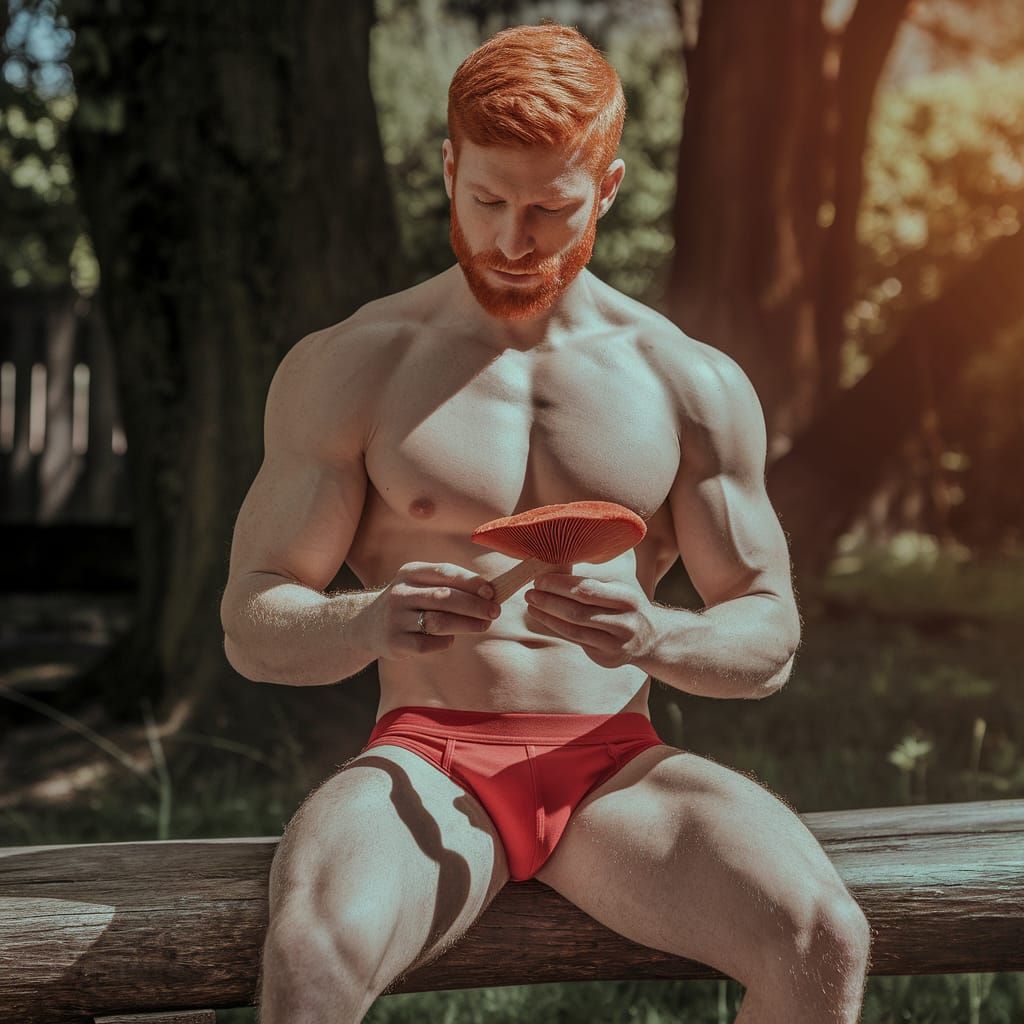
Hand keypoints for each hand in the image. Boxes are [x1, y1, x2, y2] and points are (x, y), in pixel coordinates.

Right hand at [357, 562, 500, 660]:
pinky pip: (427, 644)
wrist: (366, 625)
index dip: (471, 582)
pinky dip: (445, 642)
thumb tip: (489, 593)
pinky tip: (450, 639)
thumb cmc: (408, 603)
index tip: (491, 592)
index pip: (444, 572)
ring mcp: (396, 618)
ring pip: (438, 621)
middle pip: (444, 598)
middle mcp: (400, 593)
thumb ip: (449, 586)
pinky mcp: (394, 642)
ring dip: (466, 624)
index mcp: (410, 572)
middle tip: (494, 612)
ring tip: (483, 625)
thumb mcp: (420, 585)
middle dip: (474, 605)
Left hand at [523, 572, 659, 669]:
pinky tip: (543, 617)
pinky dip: (556, 628)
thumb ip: (593, 582)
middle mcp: (624, 621)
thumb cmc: (626, 605)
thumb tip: (555, 568)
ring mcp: (616, 642)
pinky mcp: (607, 657)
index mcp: (626, 597)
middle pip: (578, 610)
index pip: (588, 589)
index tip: (540, 578)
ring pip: (574, 628)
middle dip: (550, 600)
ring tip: (532, 604)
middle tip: (530, 591)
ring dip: (548, 616)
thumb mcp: (619, 588)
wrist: (651, 638)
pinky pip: (576, 640)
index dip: (560, 584)